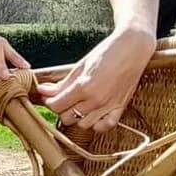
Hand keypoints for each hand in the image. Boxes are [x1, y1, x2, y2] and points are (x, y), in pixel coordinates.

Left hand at [35, 23, 155, 132]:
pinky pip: (104, 127)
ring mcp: (109, 106)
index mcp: (84, 86)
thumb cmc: (107, 53)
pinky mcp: (120, 108)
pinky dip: (96, 124)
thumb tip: (43, 90)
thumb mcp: (80, 66)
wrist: (133, 48)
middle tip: (62, 99)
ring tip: (78, 104)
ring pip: (83, 124)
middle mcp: (96, 100)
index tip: (49, 95)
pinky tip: (93, 114)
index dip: (49, 101)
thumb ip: (62, 83)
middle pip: (67, 117)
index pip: (56, 105)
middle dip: (61, 109)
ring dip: (77, 117)